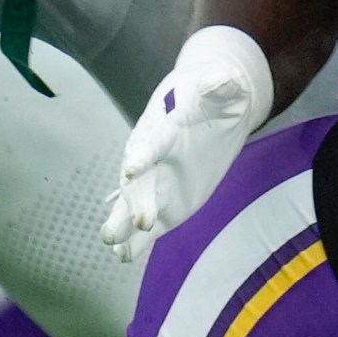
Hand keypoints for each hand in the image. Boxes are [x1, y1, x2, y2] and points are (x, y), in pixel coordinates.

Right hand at [101, 26, 274, 262]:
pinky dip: (137, 239)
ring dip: (123, 223)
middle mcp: (151, 158)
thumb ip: (222, 87)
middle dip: (136, 201)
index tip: (132, 170)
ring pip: (134, 205)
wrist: (212, 109)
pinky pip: (148, 225)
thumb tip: (226, 80)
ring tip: (111, 242)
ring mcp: (155, 183)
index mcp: (163, 128)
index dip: (142, 155)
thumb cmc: (217, 96)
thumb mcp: (224, 88)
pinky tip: (123, 256)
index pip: (152, 143)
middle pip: (140, 182)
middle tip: (138, 220)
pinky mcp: (165, 204)